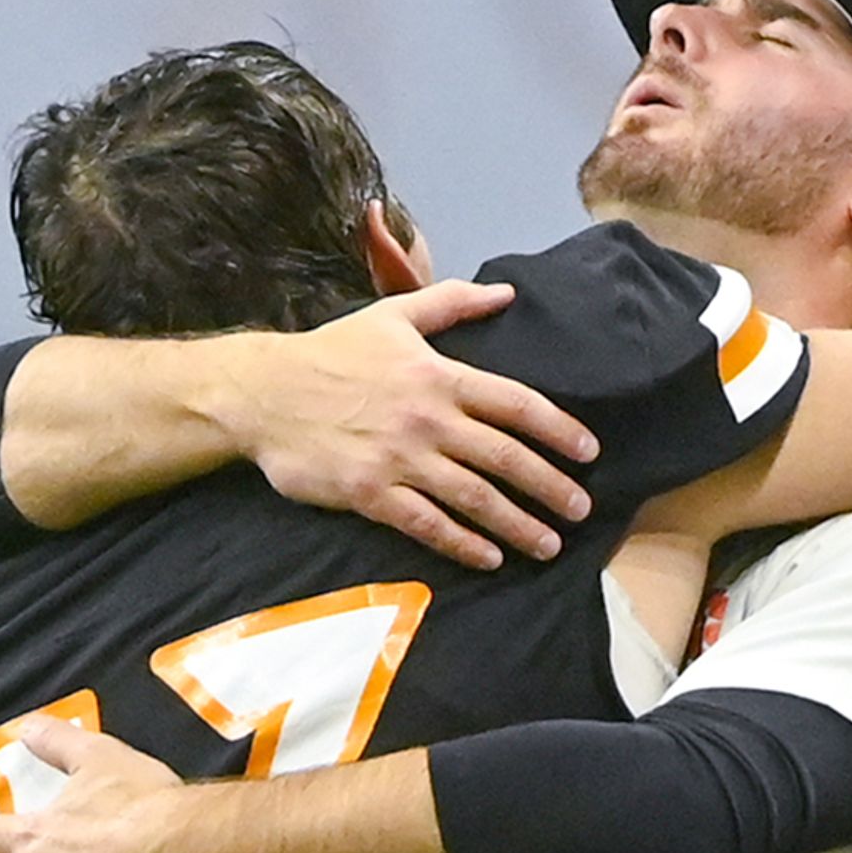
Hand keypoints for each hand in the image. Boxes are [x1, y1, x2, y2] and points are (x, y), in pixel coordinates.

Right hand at [219, 286, 598, 569]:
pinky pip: (429, 525)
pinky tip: (491, 559)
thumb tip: (507, 293)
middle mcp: (426, 418)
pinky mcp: (371, 493)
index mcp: (436, 375)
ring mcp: (400, 459)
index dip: (558, 428)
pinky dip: (464, 545)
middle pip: (505, 457)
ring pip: (475, 498)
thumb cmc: (330, 353)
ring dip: (519, 525)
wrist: (262, 391)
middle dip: (550, 486)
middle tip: (583, 510)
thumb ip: (451, 303)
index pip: (514, 402)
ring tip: (550, 545)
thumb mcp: (391, 317)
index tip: (589, 452)